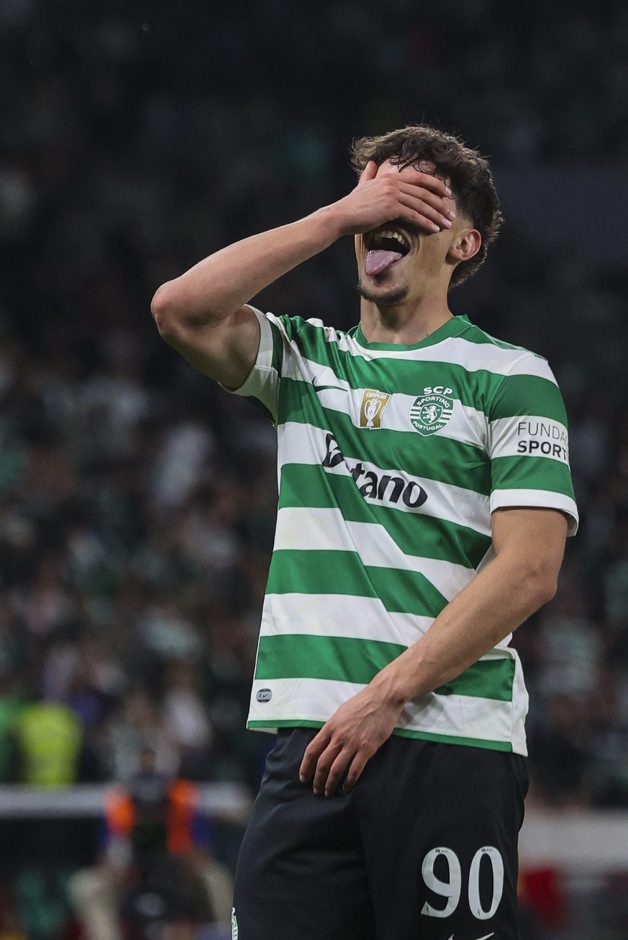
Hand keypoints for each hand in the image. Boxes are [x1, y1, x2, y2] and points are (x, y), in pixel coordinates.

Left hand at [298, 685, 403, 796]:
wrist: (382, 698)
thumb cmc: (362, 703)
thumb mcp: (341, 712)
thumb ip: (332, 728)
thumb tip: (325, 742)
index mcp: (330, 726)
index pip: (312, 750)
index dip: (305, 766)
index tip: (303, 777)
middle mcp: (339, 736)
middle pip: (322, 763)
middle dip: (317, 779)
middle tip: (316, 790)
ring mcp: (353, 743)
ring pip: (337, 769)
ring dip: (330, 784)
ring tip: (328, 792)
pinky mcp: (367, 748)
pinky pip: (355, 769)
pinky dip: (349, 782)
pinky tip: (346, 788)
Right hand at [330, 161, 454, 237]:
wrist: (341, 216)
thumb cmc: (351, 205)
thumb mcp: (362, 186)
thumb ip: (369, 174)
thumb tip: (371, 163)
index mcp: (390, 176)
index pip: (420, 178)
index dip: (436, 185)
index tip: (448, 195)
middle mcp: (394, 182)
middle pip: (424, 192)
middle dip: (441, 204)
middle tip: (452, 214)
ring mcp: (393, 194)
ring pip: (422, 204)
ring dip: (437, 215)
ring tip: (447, 225)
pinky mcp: (391, 207)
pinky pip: (414, 215)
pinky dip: (426, 222)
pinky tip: (434, 229)